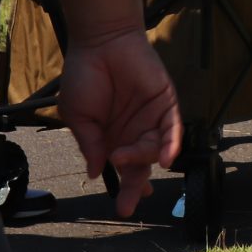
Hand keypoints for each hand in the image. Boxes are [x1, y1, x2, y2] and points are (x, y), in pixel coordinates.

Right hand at [57, 28, 181, 218]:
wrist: (101, 44)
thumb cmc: (85, 77)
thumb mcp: (78, 117)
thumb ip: (90, 144)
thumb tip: (96, 173)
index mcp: (113, 138)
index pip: (123, 169)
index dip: (124, 188)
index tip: (122, 208)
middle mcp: (134, 131)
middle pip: (141, 166)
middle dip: (136, 187)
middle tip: (129, 205)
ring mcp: (151, 118)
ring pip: (154, 149)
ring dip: (141, 159)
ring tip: (123, 156)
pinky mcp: (166, 102)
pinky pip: (173, 128)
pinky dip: (170, 145)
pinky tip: (165, 159)